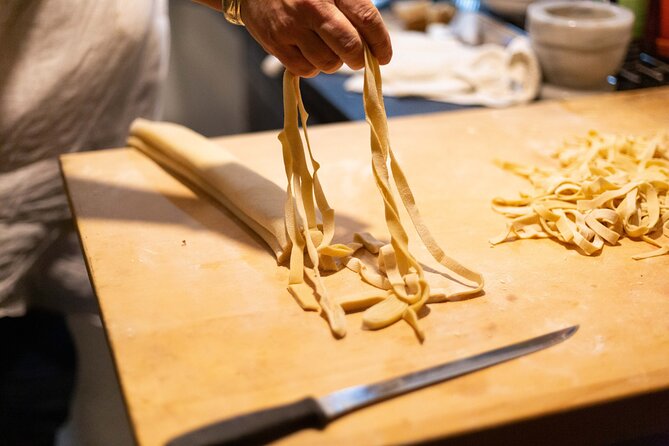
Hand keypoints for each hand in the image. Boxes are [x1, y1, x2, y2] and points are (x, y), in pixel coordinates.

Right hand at [240, 0, 391, 76]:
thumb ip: (354, 9)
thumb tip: (373, 44)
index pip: (367, 19)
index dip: (381, 43)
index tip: (384, 56)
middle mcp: (311, 6)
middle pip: (350, 48)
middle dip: (359, 59)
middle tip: (357, 57)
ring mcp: (291, 27)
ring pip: (328, 63)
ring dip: (334, 61)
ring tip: (326, 47)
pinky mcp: (276, 44)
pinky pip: (307, 70)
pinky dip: (313, 67)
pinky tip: (309, 51)